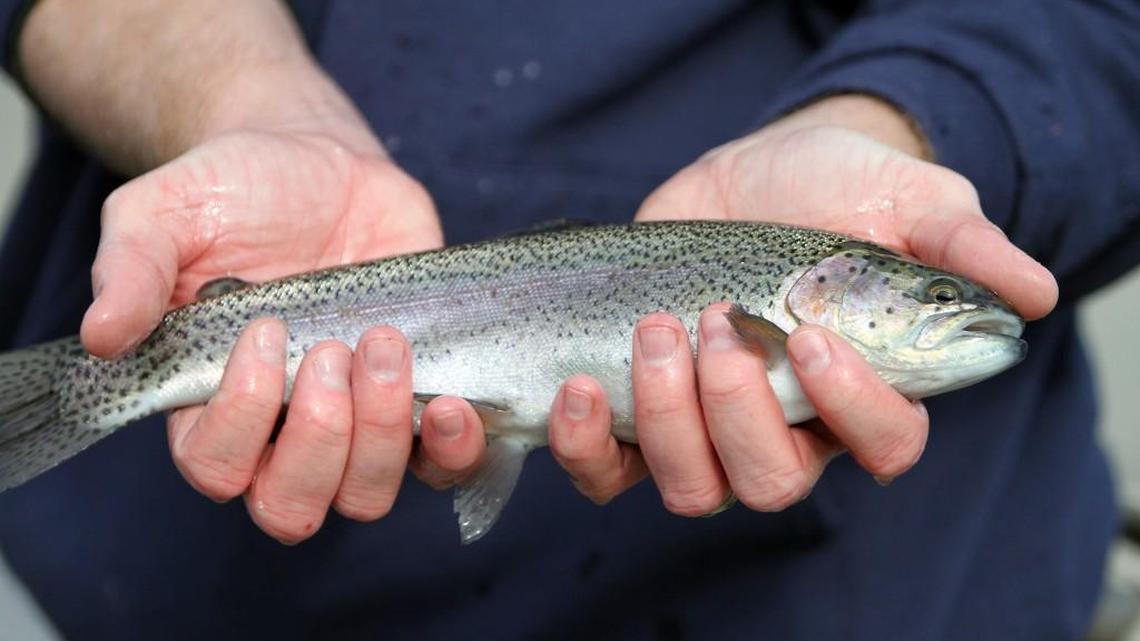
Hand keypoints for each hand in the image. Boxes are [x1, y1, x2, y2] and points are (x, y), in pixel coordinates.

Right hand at [85, 124, 487, 542]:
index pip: (216, 468)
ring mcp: (357, 420)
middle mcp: (282, 428)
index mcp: (211, 400)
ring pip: (366, 495)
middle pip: (292, 505)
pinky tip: (454, 401)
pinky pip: (443, 465)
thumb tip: (100, 338)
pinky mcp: (420, 398)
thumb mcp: (163, 212)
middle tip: (331, 350)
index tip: (262, 333)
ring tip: (384, 344)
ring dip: (381, 434)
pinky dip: (454, 450)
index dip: (240, 420)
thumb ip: (130, 271)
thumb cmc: (233, 193)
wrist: (317, 162)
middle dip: (318, 438)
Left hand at [545, 95, 1057, 513]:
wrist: (756, 173)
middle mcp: (790, 428)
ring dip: (668, 420)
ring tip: (657, 330)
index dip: (851, 408)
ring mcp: (709, 427)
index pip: (884, 444)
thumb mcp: (908, 199)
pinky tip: (579, 388)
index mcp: (866, 393)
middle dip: (738, 412)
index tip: (810, 335)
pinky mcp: (640, 411)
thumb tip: (1032, 298)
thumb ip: (962, 246)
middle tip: (719, 324)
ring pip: (694, 487)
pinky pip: (610, 473)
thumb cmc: (842, 191)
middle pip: (772, 481)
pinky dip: (588, 448)